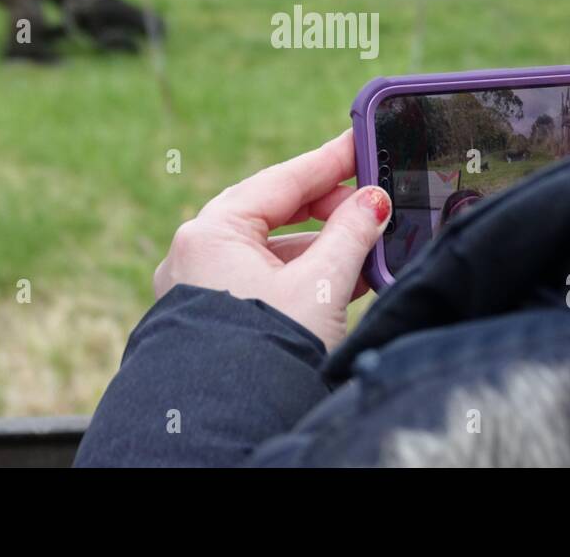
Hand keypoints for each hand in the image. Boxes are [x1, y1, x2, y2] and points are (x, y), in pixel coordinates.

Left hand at [153, 130, 391, 348]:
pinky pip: (264, 282)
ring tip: (369, 248)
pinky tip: (345, 280)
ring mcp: (201, 288)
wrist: (229, 424)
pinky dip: (303, 277)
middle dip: (329, 211)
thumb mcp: (321, 284)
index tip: (360, 143)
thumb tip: (373, 203)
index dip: (328, 162)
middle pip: (275, 214)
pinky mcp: (213, 320)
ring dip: (322, 248)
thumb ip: (352, 234)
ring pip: (272, 252)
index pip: (281, 181)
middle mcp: (196, 254)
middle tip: (372, 204)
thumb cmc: (264, 349)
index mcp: (210, 232)